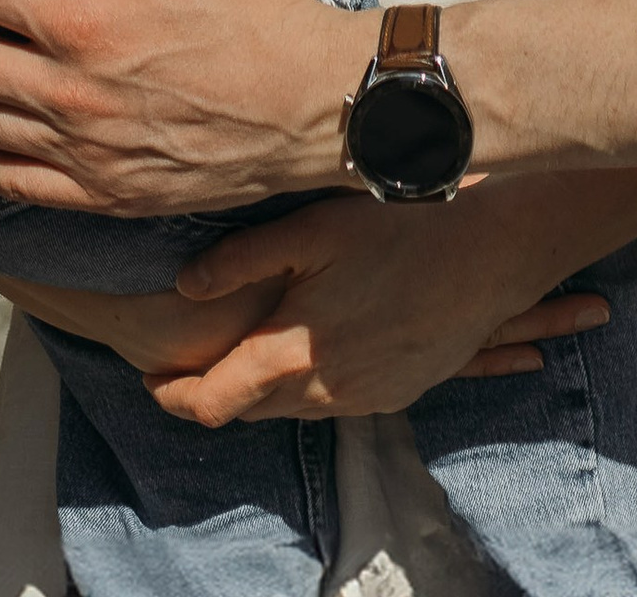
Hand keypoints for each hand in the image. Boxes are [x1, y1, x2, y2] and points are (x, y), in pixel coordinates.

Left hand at [152, 191, 614, 424]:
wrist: (488, 254)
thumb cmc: (400, 225)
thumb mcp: (312, 227)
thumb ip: (240, 260)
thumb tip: (183, 287)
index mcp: (292, 353)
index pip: (212, 399)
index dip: (172, 394)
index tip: (149, 377)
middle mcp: (324, 390)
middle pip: (248, 411)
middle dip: (213, 392)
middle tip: (186, 363)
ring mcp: (364, 398)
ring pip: (292, 411)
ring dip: (262, 391)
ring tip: (246, 353)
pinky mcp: (396, 395)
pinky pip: (335, 406)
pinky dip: (309, 388)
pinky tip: (313, 349)